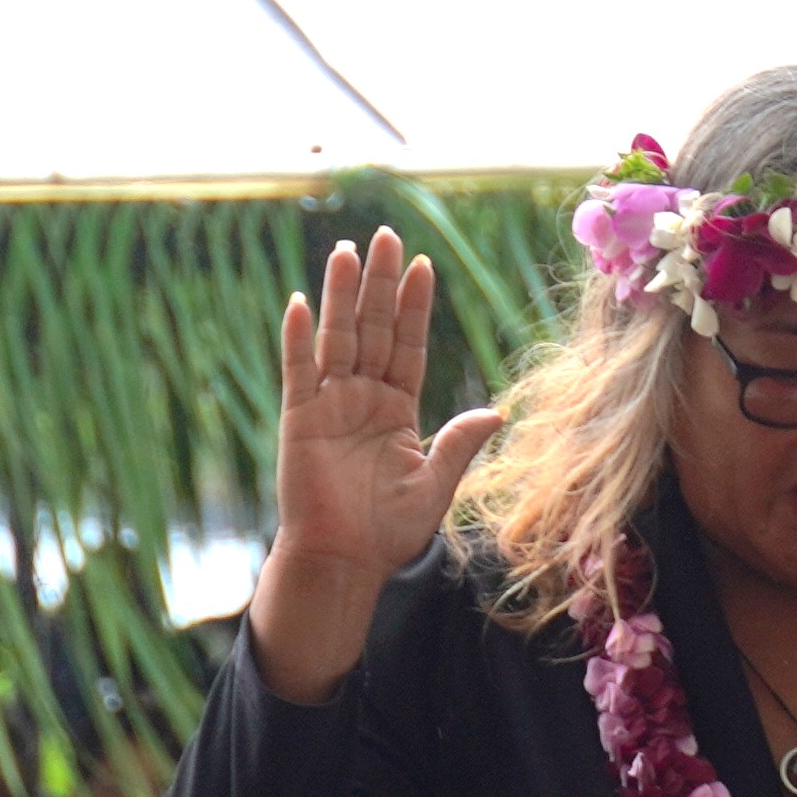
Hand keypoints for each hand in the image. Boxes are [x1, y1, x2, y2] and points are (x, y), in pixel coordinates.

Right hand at [252, 234, 506, 704]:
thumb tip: (497, 412)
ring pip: (338, 338)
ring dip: (342, 295)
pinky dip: (299, 338)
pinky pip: (299, 371)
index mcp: (396, 409)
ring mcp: (329, 404)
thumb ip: (459, 444)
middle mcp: (362, 398)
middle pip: (373, 329)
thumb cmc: (388, 531)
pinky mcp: (299, 419)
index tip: (424, 265)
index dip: (414, 306)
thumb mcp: (436, 484)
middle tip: (388, 235)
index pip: (408, 345)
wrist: (345, 561)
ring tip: (349, 251)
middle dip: (381, 284)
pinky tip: (300, 302)